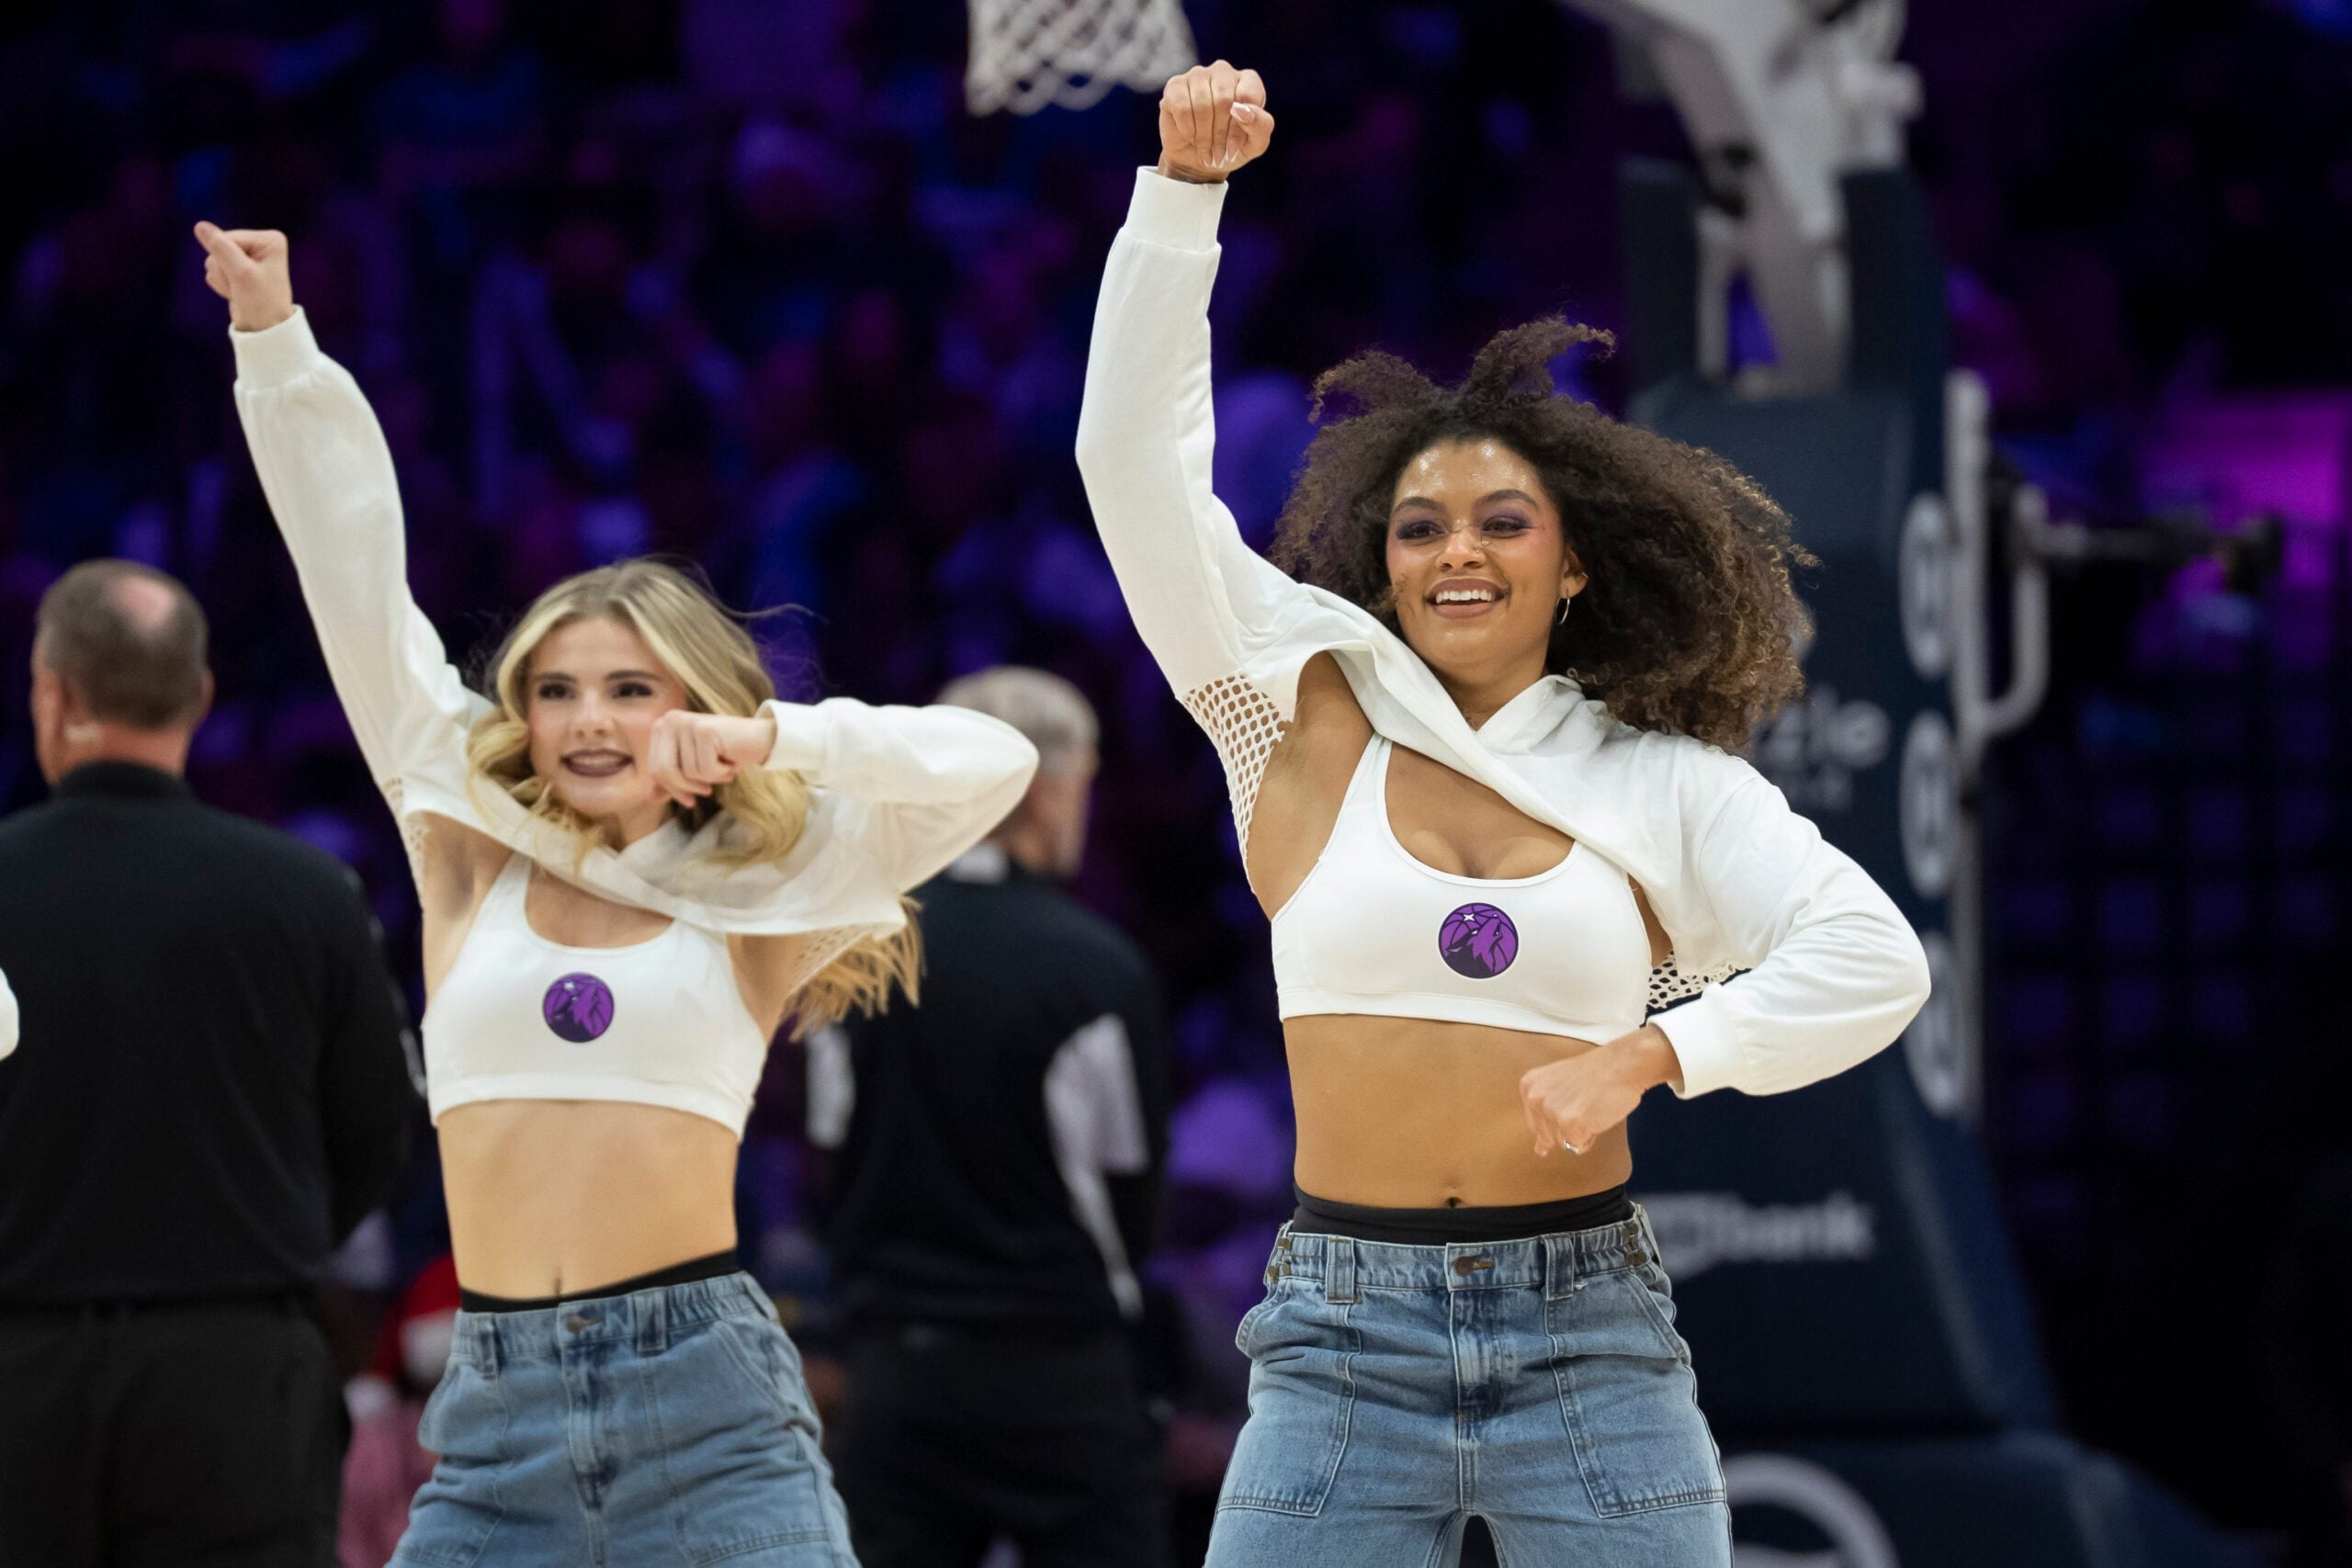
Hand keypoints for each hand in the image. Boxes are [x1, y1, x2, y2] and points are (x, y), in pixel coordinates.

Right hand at [192, 222, 295, 333]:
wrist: (264, 328)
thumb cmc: (261, 302)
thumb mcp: (240, 273)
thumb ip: (220, 248)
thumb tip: (200, 225)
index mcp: (269, 239)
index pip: (227, 237)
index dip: (228, 260)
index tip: (247, 278)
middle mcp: (260, 243)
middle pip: (218, 246)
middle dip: (224, 270)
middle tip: (242, 286)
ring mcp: (247, 255)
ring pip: (213, 259)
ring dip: (221, 278)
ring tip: (240, 290)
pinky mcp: (236, 266)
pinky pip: (213, 268)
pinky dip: (220, 283)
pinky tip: (235, 291)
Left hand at [646, 710, 776, 809]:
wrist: (762, 739)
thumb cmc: (727, 753)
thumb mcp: (693, 768)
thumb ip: (671, 780)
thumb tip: (649, 798)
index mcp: (662, 727)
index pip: (654, 769)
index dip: (672, 789)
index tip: (689, 799)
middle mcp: (670, 720)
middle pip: (664, 771)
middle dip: (686, 787)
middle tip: (707, 790)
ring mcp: (686, 723)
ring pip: (687, 772)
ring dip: (710, 778)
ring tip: (724, 767)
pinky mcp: (704, 730)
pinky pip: (705, 769)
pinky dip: (721, 773)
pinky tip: (731, 763)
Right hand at [1157, 61, 1273, 184]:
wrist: (1197, 161)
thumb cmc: (1230, 149)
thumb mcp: (1255, 144)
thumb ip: (1261, 125)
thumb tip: (1240, 109)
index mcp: (1248, 81)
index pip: (1249, 96)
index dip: (1240, 127)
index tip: (1234, 148)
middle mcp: (1223, 72)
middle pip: (1223, 99)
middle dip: (1220, 134)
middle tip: (1218, 154)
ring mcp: (1198, 75)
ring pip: (1202, 104)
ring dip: (1203, 135)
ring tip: (1205, 149)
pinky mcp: (1175, 86)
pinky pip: (1181, 106)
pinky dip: (1187, 129)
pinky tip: (1190, 136)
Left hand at [1519, 1026, 1681, 1157]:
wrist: (1622, 1065)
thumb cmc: (1597, 1074)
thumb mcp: (1559, 1087)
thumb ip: (1544, 1116)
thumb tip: (1539, 1151)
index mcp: (1529, 1086)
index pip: (1536, 1125)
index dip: (1560, 1118)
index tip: (1573, 1099)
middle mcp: (1534, 1097)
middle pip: (1549, 1137)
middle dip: (1568, 1127)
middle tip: (1584, 1102)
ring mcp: (1551, 1110)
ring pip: (1563, 1143)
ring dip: (1581, 1131)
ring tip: (1591, 1105)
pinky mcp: (1569, 1123)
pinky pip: (1578, 1146)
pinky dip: (1591, 1135)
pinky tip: (1597, 1114)